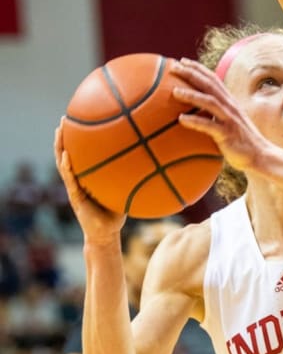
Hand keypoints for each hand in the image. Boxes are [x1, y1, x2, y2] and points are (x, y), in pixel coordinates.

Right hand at [54, 123, 124, 243]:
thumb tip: (152, 165)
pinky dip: (67, 168)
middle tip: (66, 117)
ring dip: (60, 147)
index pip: (81, 154)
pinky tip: (67, 156)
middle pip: (68, 153)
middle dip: (65, 136)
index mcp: (87, 178)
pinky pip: (70, 180)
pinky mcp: (75, 198)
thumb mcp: (124, 193)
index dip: (78, 139)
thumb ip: (131, 180)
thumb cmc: (116, 214)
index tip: (80, 119)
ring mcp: (74, 188)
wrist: (105, 235)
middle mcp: (78, 180)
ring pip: (63, 164)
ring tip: (59, 130)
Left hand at [170, 59, 270, 172]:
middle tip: (173, 67)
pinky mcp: (228, 135)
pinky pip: (210, 126)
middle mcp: (230, 107)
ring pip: (210, 102)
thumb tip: (198, 112)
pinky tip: (181, 120)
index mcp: (230, 102)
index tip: (182, 61)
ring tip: (174, 91)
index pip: (213, 79)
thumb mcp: (231, 122)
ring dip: (192, 95)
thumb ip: (217, 114)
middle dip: (192, 74)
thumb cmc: (242, 142)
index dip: (198, 68)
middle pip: (210, 85)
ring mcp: (230, 120)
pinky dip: (195, 122)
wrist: (260, 156)